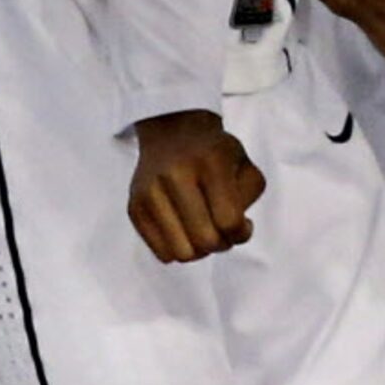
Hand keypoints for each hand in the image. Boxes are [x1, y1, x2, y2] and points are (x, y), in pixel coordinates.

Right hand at [128, 109, 266, 263]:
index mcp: (211, 161)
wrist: (172, 131)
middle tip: (224, 232)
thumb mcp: (244, 162)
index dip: (241, 233)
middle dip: (221, 244)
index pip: (228, 219)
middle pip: (204, 240)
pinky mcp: (134, 207)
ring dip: (199, 251)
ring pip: (181, 253)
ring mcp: (150, 192)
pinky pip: (161, 253)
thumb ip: (249, 196)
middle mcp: (176, 175)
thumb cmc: (215, 153)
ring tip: (205, 232)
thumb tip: (236, 232)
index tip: (243, 226)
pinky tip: (186, 231)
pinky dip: (179, 249)